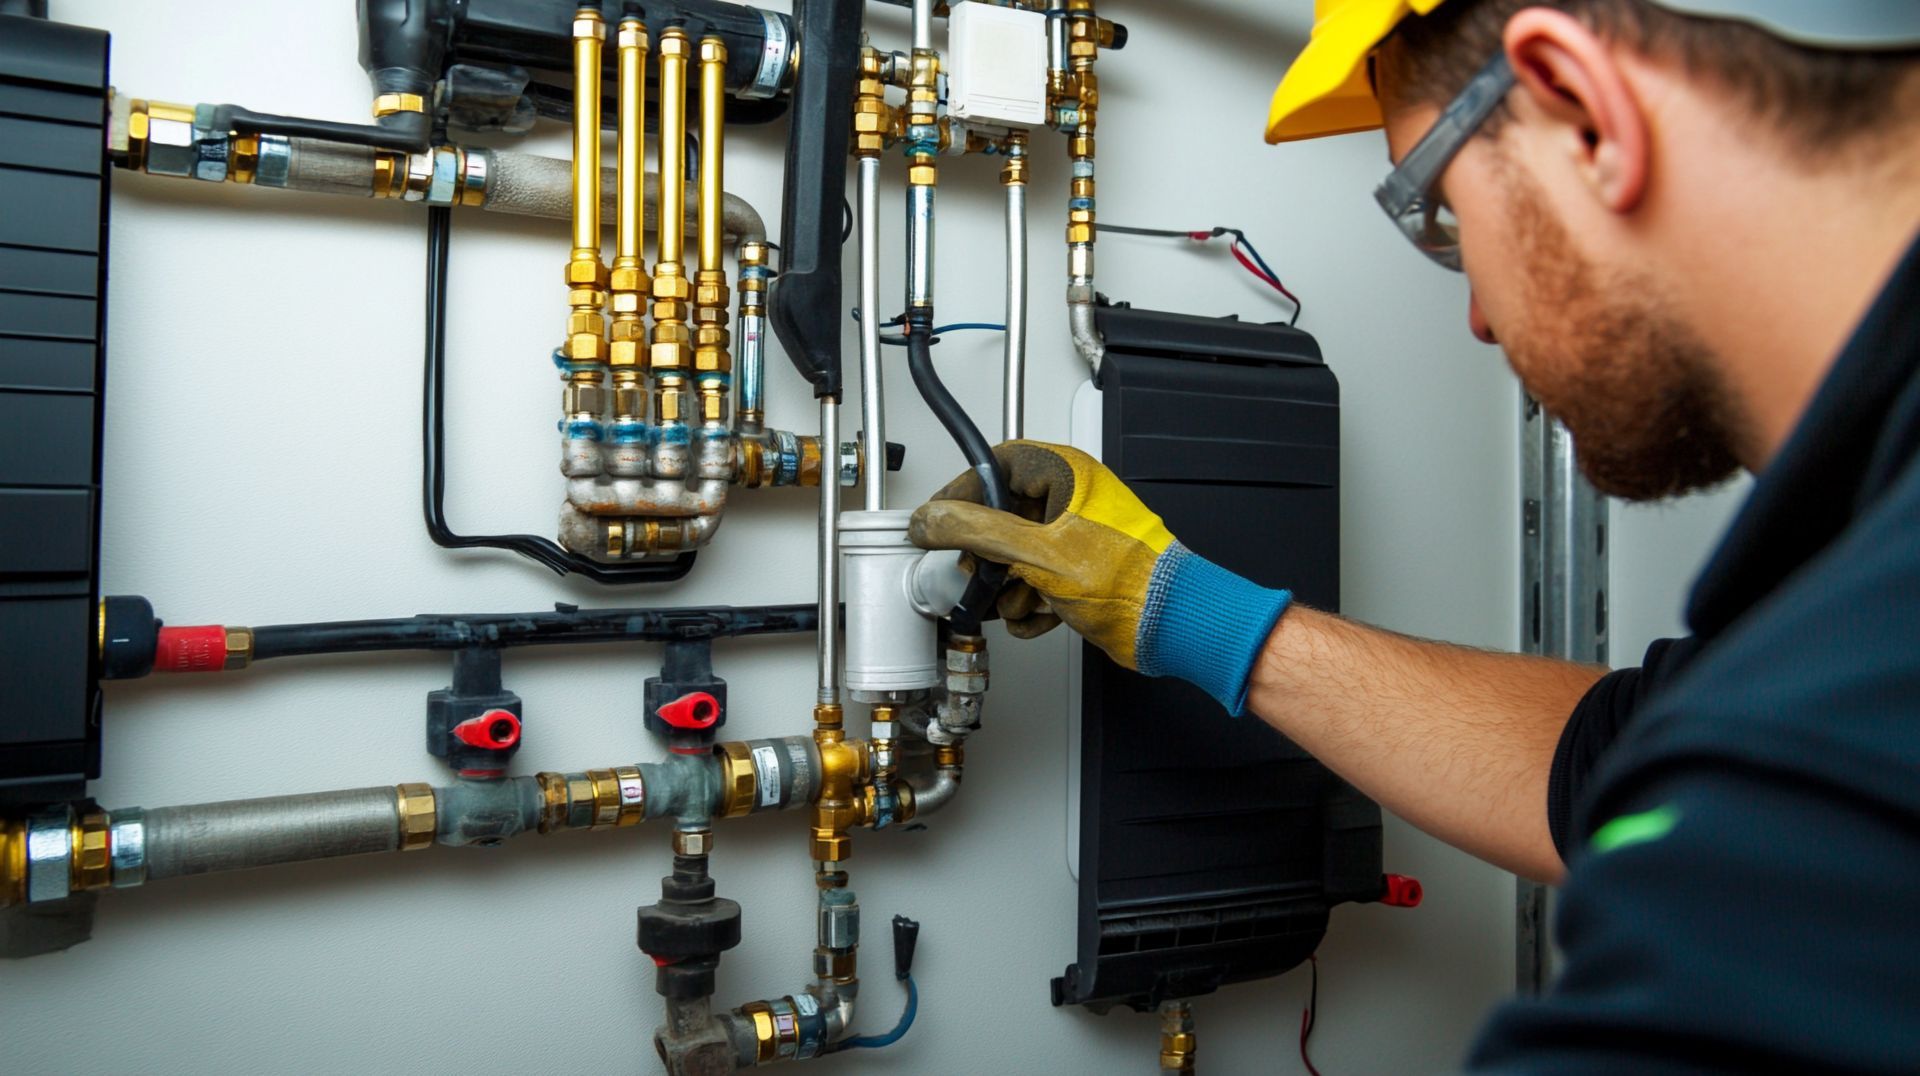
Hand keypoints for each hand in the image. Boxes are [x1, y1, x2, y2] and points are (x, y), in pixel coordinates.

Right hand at [909, 441, 1291, 714]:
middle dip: (987, 558)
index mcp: (1067, 474)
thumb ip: (976, 533)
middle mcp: (1071, 499)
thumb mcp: (1037, 553)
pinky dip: (1033, 603)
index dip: (961, 492)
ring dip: (1010, 588)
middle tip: (978, 575)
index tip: (937, 519)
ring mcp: (1075, 535)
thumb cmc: (1130, 582)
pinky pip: (1035, 579)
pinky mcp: (1079, 570)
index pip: (995, 466)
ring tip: (1022, 603)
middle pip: (1000, 517)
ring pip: (1015, 554)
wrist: (1173, 625)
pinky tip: (1045, 615)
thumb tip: (932, 519)